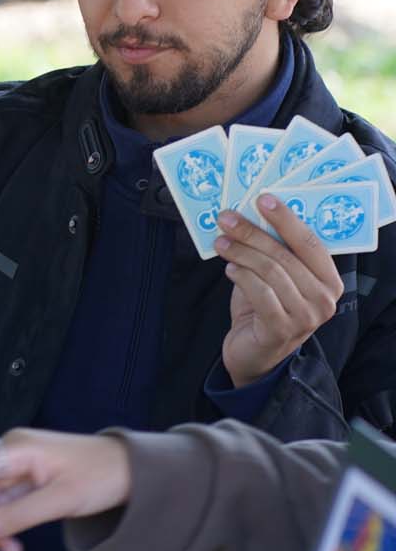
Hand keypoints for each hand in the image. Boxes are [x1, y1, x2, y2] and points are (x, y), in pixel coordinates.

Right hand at [0, 428, 131, 550]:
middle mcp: (9, 456)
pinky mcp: (27, 483)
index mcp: (14, 449)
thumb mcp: (61, 499)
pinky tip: (11, 550)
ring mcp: (17, 469)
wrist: (132, 469)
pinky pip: (4, 507)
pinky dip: (2, 530)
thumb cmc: (100, 475)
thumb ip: (19, 515)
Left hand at [217, 196, 342, 388]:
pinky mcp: (282, 330)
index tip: (262, 199)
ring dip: (241, 252)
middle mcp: (324, 300)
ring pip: (270, 272)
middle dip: (252, 233)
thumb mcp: (277, 275)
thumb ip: (275, 250)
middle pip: (285, 255)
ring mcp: (305, 318)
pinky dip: (241, 276)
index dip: (286, 218)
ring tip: (221, 242)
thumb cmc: (266, 305)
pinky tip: (229, 268)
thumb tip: (251, 210)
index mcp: (329, 280)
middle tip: (226, 218)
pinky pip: (259, 293)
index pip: (310, 242)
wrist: (255, 352)